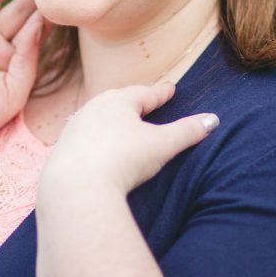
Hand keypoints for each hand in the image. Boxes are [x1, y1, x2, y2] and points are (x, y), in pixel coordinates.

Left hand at [37, 81, 218, 200]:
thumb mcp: (162, 145)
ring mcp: (75, 128)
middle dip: (133, 100)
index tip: (170, 89)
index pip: (146, 93)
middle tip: (145, 99)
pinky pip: (83, 137)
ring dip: (110, 117)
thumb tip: (213, 120)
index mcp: (119, 102)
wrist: (76, 187)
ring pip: (96, 116)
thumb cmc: (123, 160)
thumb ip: (188, 131)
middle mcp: (93, 109)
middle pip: (118, 100)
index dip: (161, 93)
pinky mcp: (62, 149)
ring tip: (119, 120)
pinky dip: (93, 137)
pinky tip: (95, 144)